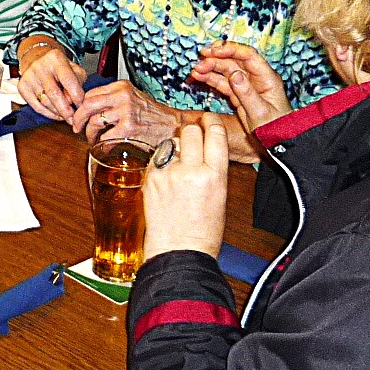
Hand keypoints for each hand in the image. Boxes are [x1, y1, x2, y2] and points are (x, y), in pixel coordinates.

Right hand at [18, 37, 88, 122]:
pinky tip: (56, 115)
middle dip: (66, 110)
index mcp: (55, 58)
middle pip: (54, 93)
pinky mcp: (22, 86)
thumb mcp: (73, 68)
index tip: (82, 106)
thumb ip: (77, 83)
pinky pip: (36, 106)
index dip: (77, 97)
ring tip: (66, 116)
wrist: (37, 58)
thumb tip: (72, 102)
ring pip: (45, 102)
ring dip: (57, 112)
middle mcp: (40, 66)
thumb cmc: (59, 67)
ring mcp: (29, 76)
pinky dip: (48, 114)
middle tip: (73, 119)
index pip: (69, 81)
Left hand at [71, 80, 180, 145]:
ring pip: (94, 122)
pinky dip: (102, 144)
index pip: (91, 93)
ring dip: (89, 134)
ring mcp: (126, 111)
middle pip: (87, 104)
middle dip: (77, 118)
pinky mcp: (128, 128)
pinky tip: (105, 146)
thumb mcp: (132, 97)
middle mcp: (122, 96)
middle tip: (76, 127)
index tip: (80, 115)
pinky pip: (105, 137)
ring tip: (93, 139)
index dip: (81, 106)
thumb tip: (88, 107)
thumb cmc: (152, 114)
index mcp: (121, 86)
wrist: (172, 126)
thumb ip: (113, 99)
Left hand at [144, 117, 227, 259]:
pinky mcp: (150, 178)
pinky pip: (157, 158)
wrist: (179, 251)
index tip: (208, 118)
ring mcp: (168, 173)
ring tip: (178, 167)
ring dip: (176, 147)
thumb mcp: (219, 195)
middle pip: (191, 130)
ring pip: (172, 141)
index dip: (211, 121)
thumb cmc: (203, 231)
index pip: (215, 133)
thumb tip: (204, 148)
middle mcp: (191, 170)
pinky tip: (166, 179)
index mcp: (215, 175)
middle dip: (192, 132)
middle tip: (192, 140)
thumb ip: (212, 169)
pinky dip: (162, 162)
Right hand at [191, 43, 292, 132]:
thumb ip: (247, 94)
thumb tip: (234, 74)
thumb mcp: (261, 113)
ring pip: (226, 70)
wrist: (278, 142)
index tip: (215, 50)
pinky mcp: (238, 94)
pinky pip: (223, 83)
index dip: (231, 49)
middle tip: (200, 59)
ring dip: (210, 68)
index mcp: (267, 78)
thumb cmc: (275, 128)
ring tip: (195, 70)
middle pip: (234, 60)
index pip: (248, 56)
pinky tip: (199, 77)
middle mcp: (256, 78)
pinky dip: (210, 79)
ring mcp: (246, 85)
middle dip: (216, 58)